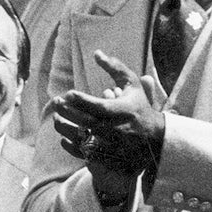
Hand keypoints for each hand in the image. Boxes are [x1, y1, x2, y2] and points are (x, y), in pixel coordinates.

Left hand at [47, 50, 165, 179]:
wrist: (155, 139)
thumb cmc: (139, 108)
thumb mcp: (132, 85)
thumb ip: (115, 68)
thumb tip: (96, 53)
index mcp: (123, 112)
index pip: (97, 105)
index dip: (79, 100)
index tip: (68, 94)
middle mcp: (117, 129)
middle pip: (85, 121)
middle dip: (67, 110)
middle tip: (56, 102)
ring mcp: (112, 145)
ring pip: (81, 138)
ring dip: (65, 127)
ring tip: (56, 117)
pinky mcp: (108, 158)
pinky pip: (84, 153)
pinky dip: (71, 145)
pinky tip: (64, 136)